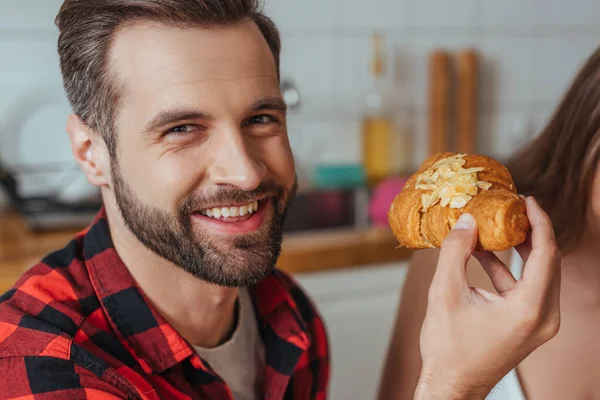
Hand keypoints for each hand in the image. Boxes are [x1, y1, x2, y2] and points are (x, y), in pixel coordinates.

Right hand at [414, 197, 560, 399]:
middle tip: (512, 208)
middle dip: (531, 232)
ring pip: (540, 275)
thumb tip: (466, 221)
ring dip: (519, 250)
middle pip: (548, 262)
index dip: (538, 222)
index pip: (546, 254)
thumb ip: (455, 251)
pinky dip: (509, 269)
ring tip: (497, 226)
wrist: (451, 385)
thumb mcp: (445, 292)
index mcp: (529, 309)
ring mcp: (539, 324)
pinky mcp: (528, 326)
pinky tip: (484, 253)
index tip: (526, 200)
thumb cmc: (448, 347)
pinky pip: (527, 289)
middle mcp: (543, 317)